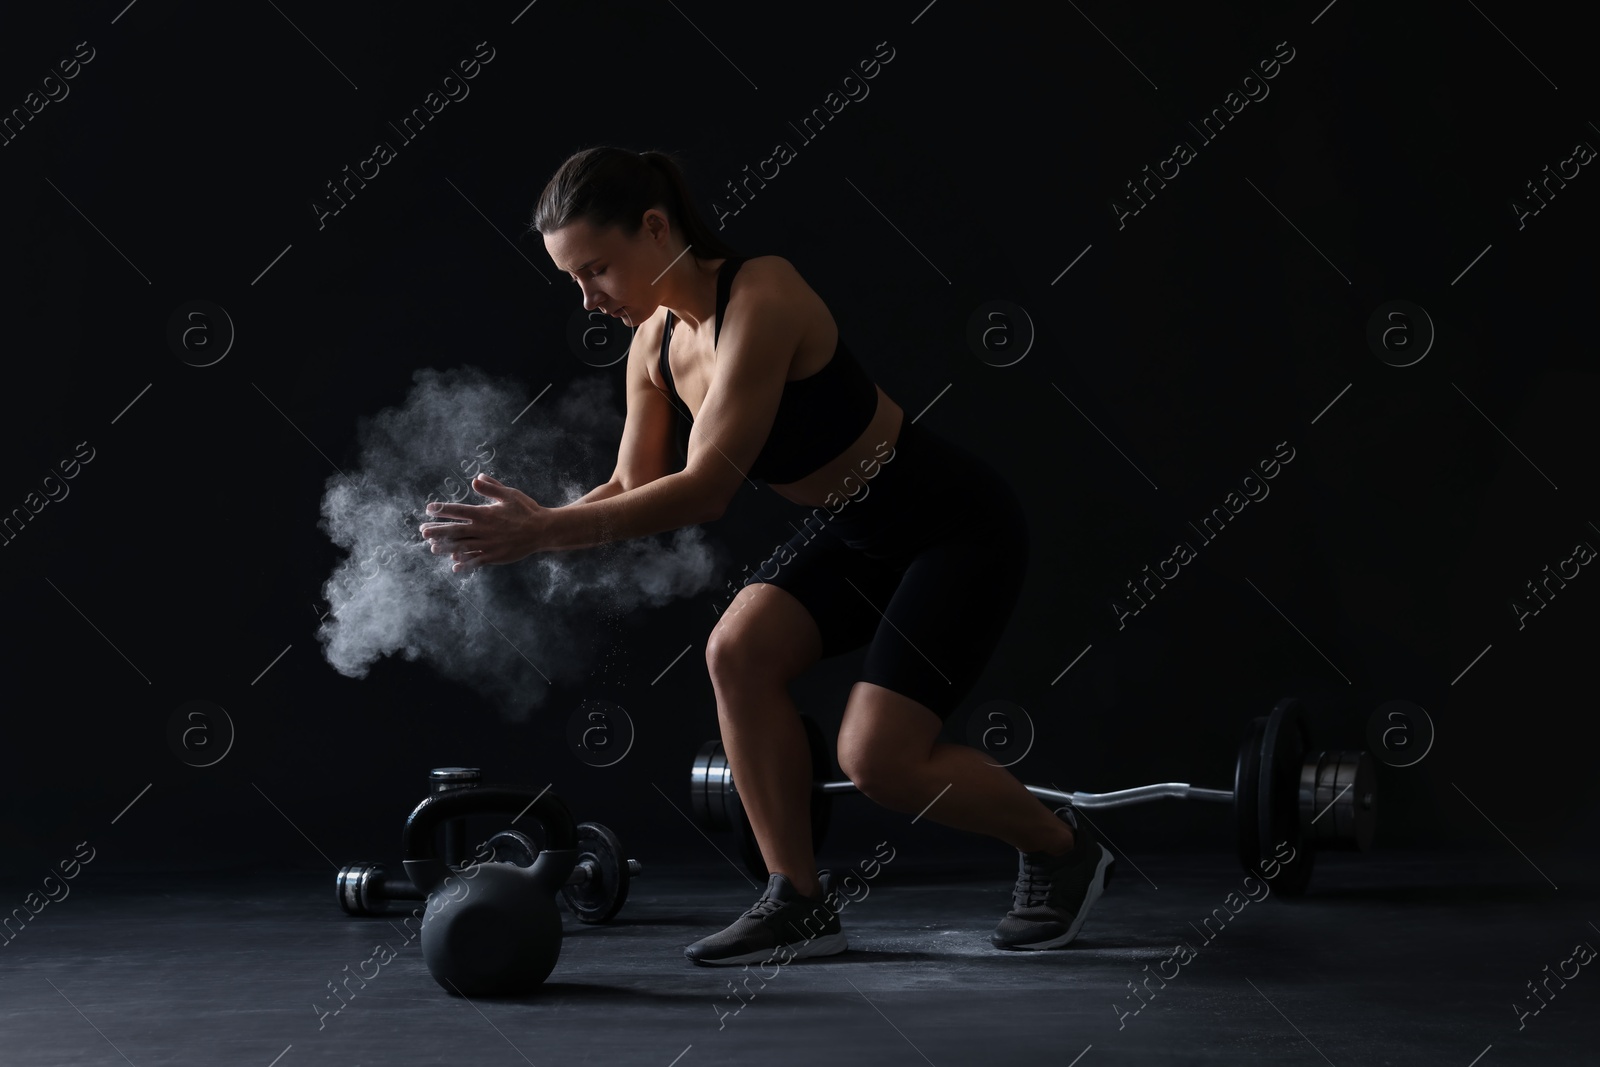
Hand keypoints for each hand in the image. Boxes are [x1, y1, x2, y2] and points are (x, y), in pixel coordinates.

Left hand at [418, 473, 545, 572]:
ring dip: (446, 548)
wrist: (543, 531)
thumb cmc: (527, 510)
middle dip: (437, 531)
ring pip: (462, 547)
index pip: (459, 510)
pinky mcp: (495, 556)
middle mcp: (484, 529)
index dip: (443, 509)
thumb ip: (491, 488)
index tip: (429, 508)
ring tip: (433, 548)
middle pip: (455, 530)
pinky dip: (465, 564)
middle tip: (423, 531)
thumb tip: (476, 478)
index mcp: (485, 513)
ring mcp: (489, 544)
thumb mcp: (510, 494)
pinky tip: (454, 566)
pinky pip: (476, 561)